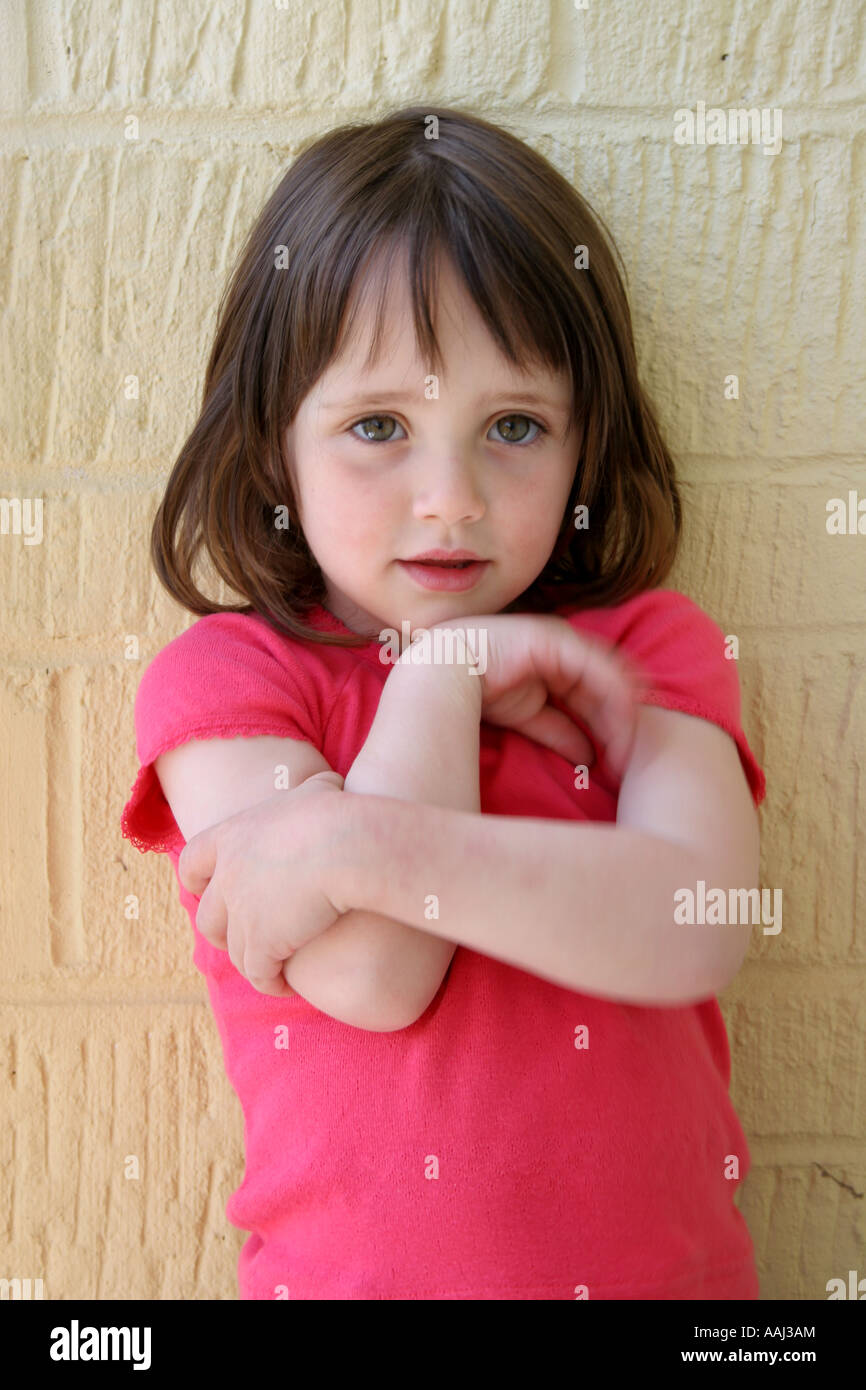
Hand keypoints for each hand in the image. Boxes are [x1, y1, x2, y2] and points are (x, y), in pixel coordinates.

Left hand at [176, 771, 350, 996]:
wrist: (344, 846)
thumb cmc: (340, 814)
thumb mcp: (318, 792)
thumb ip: (310, 793)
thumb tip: (327, 787)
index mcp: (232, 837)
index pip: (193, 861)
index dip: (197, 879)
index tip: (205, 889)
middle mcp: (227, 877)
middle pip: (207, 916)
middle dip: (221, 931)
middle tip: (242, 938)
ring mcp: (240, 913)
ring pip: (234, 950)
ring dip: (251, 962)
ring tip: (271, 968)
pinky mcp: (261, 944)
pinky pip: (258, 974)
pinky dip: (269, 982)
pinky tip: (285, 985)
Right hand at [429, 613, 647, 774]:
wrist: (438, 673)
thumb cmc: (471, 693)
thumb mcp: (527, 718)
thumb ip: (560, 732)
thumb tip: (589, 756)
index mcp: (552, 661)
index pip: (594, 692)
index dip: (610, 724)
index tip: (621, 757)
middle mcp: (560, 646)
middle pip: (606, 685)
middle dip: (620, 722)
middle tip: (630, 758)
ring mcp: (559, 638)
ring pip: (606, 676)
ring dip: (620, 714)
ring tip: (627, 748)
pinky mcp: (555, 639)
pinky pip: (595, 668)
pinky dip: (611, 697)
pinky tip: (618, 724)